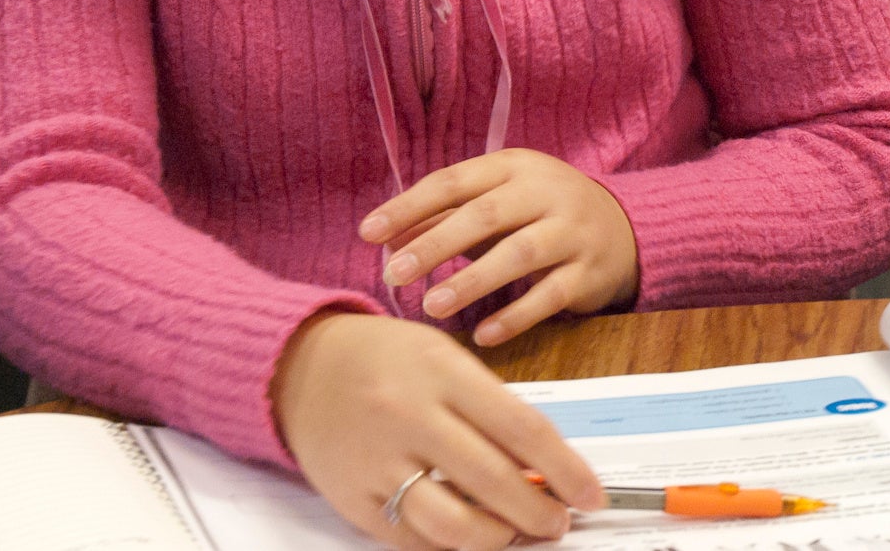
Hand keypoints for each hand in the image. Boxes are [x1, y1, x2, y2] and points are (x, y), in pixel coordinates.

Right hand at [272, 312, 603, 548]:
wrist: (298, 366)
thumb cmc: (384, 358)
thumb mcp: (442, 357)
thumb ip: (491, 406)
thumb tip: (545, 466)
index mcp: (440, 371)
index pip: (521, 429)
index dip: (566, 469)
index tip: (591, 493)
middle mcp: (408, 415)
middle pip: (493, 482)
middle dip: (540, 512)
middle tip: (559, 522)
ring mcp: (376, 462)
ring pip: (453, 524)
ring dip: (499, 538)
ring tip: (516, 532)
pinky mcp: (351, 499)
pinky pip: (412, 540)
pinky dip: (450, 545)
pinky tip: (468, 534)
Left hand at [362, 148, 637, 347]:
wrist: (623, 228)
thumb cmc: (539, 214)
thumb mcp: (497, 203)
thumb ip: (445, 218)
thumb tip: (387, 240)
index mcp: (514, 166)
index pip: (454, 181)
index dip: (410, 206)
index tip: (368, 232)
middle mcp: (546, 192)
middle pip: (485, 215)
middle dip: (436, 244)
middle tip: (395, 274)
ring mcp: (572, 232)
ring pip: (518, 254)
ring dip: (472, 281)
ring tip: (432, 305)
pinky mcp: (588, 273)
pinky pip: (549, 296)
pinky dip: (515, 317)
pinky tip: (483, 335)